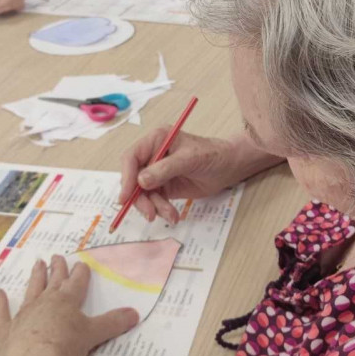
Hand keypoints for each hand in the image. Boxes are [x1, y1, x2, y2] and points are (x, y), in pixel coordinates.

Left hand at [0, 256, 137, 355]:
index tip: (81, 263)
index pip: (76, 282)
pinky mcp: (4, 332)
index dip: (80, 273)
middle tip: (57, 256)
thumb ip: (114, 323)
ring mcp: (22, 316)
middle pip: (53, 281)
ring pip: (30, 291)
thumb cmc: (67, 350)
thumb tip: (136, 313)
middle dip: (57, 269)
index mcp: (67, 301)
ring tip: (37, 264)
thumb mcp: (94, 335)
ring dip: (35, 278)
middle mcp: (45, 303)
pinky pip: (1, 314)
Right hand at [120, 131, 249, 223]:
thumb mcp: (189, 159)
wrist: (228, 167)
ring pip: (143, 193)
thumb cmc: (212, 155)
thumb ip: (165, 169)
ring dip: (154, 207)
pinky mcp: (164, 186)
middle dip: (140, 198)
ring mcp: (157, 172)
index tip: (126, 197)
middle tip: (150, 213)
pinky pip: (154, 200)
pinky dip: (161, 209)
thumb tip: (142, 181)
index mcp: (156, 140)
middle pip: (134, 179)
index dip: (126, 177)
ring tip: (170, 215)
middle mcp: (153, 155)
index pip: (132, 158)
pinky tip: (172, 215)